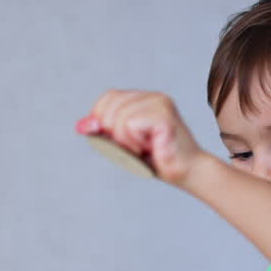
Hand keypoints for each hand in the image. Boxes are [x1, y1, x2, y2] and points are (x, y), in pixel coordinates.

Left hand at [75, 90, 205, 186]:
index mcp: (145, 99)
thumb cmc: (160, 160)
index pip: (109, 97)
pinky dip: (134, 142)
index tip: (109, 137)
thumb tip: (81, 126)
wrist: (188, 173)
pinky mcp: (164, 115)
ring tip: (144, 148)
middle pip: (111, 105)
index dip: (100, 117)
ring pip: (119, 117)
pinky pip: (130, 124)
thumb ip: (104, 132)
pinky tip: (151, 148)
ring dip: (125, 141)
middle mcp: (153, 96)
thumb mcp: (124, 144)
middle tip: (135, 147)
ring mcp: (160, 103)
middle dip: (113, 132)